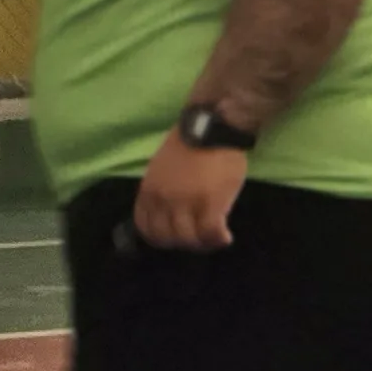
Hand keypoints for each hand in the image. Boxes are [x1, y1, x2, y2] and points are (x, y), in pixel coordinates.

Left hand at [129, 133, 245, 250]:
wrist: (213, 126)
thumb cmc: (190, 144)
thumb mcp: (162, 170)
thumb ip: (161, 192)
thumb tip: (169, 215)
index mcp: (148, 192)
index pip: (146, 228)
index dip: (161, 238)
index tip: (176, 236)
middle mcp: (163, 200)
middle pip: (167, 238)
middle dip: (182, 244)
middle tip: (198, 239)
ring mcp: (186, 203)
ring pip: (189, 239)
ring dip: (202, 244)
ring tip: (212, 239)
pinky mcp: (210, 203)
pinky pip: (211, 233)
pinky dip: (218, 239)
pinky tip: (225, 237)